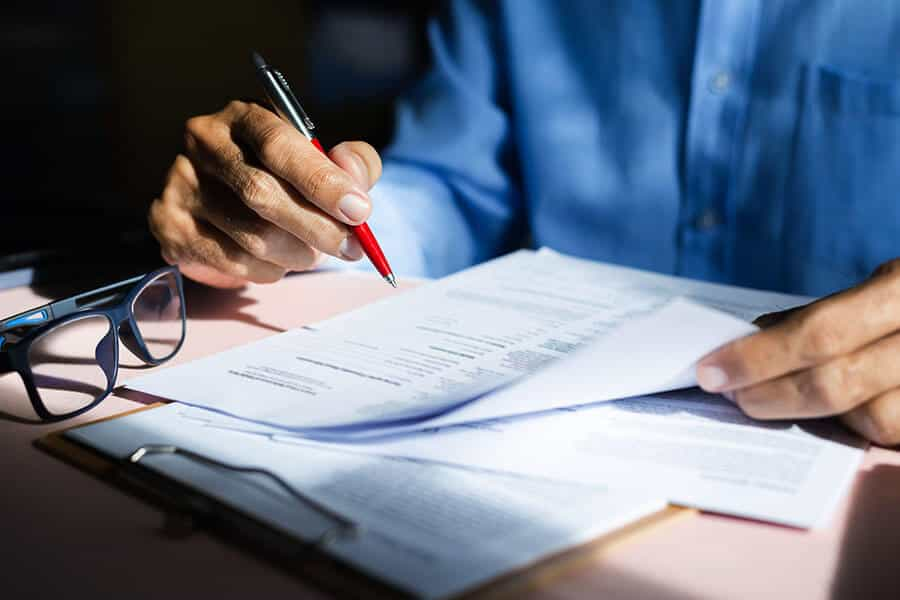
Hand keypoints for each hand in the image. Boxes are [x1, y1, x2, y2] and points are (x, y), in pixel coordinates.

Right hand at [148, 100, 381, 287]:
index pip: (279, 144)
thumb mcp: (324, 160)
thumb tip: (354, 179)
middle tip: (351, 248)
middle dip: (317, 227)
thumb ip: (352, 163)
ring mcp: (181, 184)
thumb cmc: (284, 178)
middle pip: (262, 194)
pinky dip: (270, 270)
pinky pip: (233, 262)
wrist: (225, 203)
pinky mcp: (170, 225)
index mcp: (243, 115)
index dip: (322, 181)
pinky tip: (280, 261)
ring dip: (297, 254)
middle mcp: (203, 143)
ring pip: (251, 236)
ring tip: (314, 253)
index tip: (359, 210)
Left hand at [697, 258, 899, 445]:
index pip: (821, 332)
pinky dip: (860, 426)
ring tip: (779, 397)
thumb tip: (748, 340)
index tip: (711, 369)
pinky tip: (838, 411)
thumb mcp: (881, 287)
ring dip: (817, 414)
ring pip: (872, 420)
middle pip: (838, 383)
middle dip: (770, 393)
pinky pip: (897, 436)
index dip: (759, 356)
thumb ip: (822, 315)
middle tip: (730, 392)